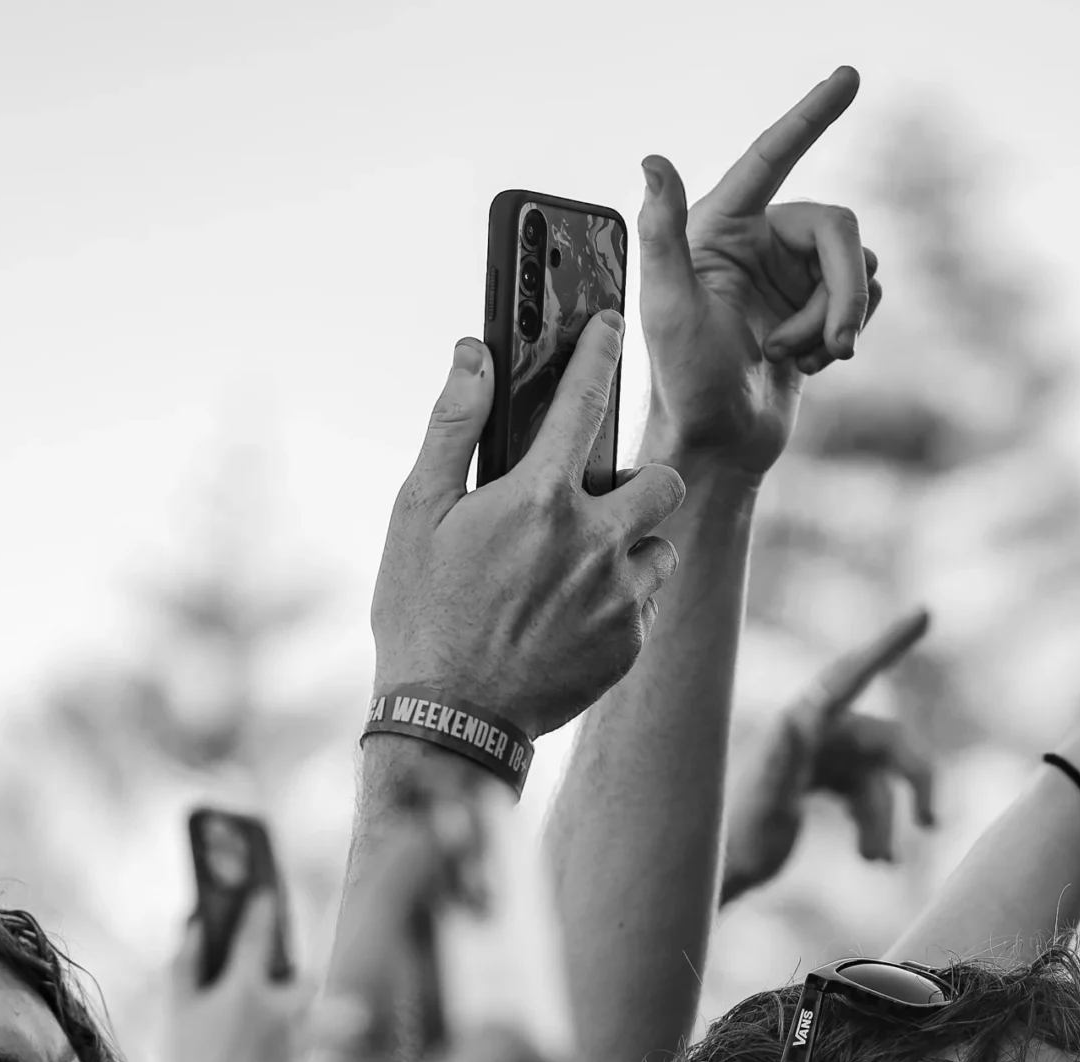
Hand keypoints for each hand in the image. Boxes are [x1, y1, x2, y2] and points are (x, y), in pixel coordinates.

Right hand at [160, 892, 302, 1061]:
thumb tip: (194, 924)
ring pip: (318, 1014)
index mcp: (245, 990)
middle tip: (276, 966)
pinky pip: (313, 1043)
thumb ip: (185, 960)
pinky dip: (319, 1036)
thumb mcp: (173, 1005)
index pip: (257, 936)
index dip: (260, 910)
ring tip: (304, 1002)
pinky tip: (309, 1034)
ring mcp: (290, 1040)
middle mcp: (277, 1012)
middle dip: (292, 971)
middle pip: (302, 979)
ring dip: (316, 1007)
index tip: (264, 892)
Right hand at [373, 328, 687, 738]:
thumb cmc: (422, 612)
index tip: (609, 324)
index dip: (598, 352)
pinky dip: (620, 605)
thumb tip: (472, 355)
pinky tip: (573, 619)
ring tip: (583, 570)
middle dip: (641, 483)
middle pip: (662, 481)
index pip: (582, 401)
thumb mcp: (417, 513)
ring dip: (633, 549)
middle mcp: (593, 542)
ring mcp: (619, 598)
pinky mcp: (630, 644)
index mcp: (539, 499)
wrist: (451, 718)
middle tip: (602, 501)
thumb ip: (452, 428)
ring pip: (662, 549)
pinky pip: (646, 606)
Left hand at [637, 67, 881, 478]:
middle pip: (838, 230)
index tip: (849, 76)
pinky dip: (844, 334)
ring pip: (858, 269)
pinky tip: (809, 362)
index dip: (811, 114)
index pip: (772, 155)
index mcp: (721, 225)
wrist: (720, 445)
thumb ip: (663, 232)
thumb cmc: (685, 381)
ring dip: (838, 319)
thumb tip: (653, 160)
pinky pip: (862, 300)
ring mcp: (791, 275)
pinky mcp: (815, 308)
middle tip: (835, 344)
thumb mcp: (668, 308)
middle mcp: (758, 239)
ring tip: (797, 357)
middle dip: (843, 290)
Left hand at [720, 608, 936, 900]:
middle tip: (932, 822)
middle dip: (916, 780)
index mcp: (804, 723)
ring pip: (881, 778)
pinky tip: (873, 859)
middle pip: (891, 741)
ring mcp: (826, 756)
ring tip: (878, 863)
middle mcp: (820, 732)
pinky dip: (874, 825)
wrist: (718, 870)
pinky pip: (868, 794)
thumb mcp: (764, 801)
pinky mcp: (826, 781)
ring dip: (885, 820)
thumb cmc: (736, 836)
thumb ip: (782, 759)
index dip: (890, 643)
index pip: (853, 674)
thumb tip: (796, 715)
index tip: (924, 612)